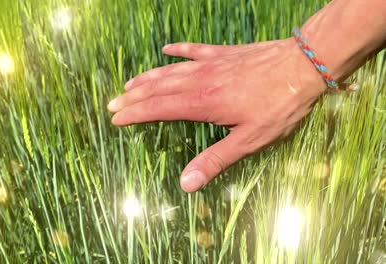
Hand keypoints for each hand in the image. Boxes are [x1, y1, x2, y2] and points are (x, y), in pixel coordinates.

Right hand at [108, 38, 326, 191]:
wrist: (302, 65)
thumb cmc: (278, 106)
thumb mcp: (249, 140)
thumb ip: (215, 160)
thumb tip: (186, 183)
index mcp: (202, 103)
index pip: (158, 108)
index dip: (135, 114)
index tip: (115, 118)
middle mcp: (199, 81)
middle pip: (158, 88)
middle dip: (133, 97)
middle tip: (113, 103)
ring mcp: (211, 63)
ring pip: (170, 70)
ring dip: (148, 77)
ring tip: (130, 84)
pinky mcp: (224, 53)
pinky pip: (194, 50)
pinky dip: (178, 50)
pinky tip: (166, 50)